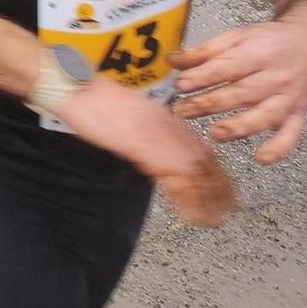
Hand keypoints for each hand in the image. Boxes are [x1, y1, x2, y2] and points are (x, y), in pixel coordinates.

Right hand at [53, 77, 235, 226]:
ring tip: (215, 219)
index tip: (225, 185)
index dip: (216, 168)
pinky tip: (192, 215)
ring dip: (209, 199)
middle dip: (220, 187)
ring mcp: (160, 138)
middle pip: (205, 161)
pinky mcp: (147, 150)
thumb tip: (150, 146)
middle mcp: (168, 127)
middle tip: (230, 207)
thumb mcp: (126, 111)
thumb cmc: (90, 97)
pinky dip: (187, 201)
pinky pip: (175, 181)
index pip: (200, 145)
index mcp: (164, 116)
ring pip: (196, 173)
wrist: (76, 88)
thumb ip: (145, 128)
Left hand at [173, 20, 306, 164]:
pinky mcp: (300, 113)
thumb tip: (172, 62)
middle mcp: (276, 76)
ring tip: (215, 134)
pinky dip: (279, 148)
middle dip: (211, 104)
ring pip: (266, 115)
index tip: (181, 85)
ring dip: (240, 127)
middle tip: (184, 111)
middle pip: (243, 93)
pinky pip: (292, 134)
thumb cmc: (266, 42)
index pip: (228, 66)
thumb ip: (204, 51)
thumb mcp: (235, 37)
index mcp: (258, 51)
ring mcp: (290, 97)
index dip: (203, 76)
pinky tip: (261, 158)